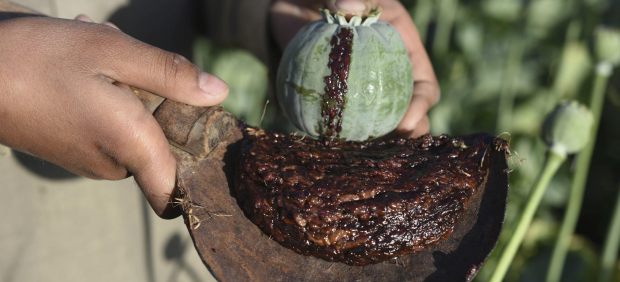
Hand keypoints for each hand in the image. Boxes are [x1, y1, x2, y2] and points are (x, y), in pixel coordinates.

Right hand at [0, 16, 228, 216]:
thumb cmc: (38, 59)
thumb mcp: (113, 52)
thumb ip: (171, 76)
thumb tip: (219, 93)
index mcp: (131, 146)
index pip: (176, 192)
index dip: (196, 167)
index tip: (200, 129)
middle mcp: (112, 163)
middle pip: (161, 141)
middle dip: (155, 99)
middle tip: (126, 63)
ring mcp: (89, 159)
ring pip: (134, 126)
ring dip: (126, 89)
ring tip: (94, 59)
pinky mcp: (71, 149)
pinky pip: (107, 124)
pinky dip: (104, 94)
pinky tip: (79, 66)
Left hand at [270, 0, 439, 137]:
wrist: (297, 9)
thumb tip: (344, 9)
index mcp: (405, 56)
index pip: (424, 88)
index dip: (421, 108)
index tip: (406, 124)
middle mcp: (390, 80)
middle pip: (407, 117)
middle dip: (405, 139)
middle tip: (390, 152)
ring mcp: (364, 96)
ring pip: (376, 126)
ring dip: (372, 144)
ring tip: (361, 156)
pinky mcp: (338, 104)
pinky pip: (342, 124)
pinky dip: (338, 137)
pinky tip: (326, 147)